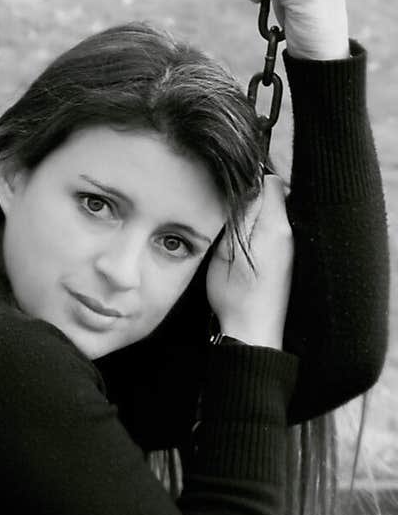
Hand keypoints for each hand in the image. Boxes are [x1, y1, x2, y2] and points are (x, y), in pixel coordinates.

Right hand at [205, 175, 293, 348]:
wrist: (252, 331)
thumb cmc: (236, 296)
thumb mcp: (226, 252)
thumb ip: (238, 217)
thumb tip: (246, 189)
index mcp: (274, 226)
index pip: (271, 182)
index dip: (249, 183)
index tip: (232, 197)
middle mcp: (287, 233)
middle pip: (274, 196)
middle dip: (252, 200)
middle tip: (230, 217)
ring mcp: (288, 247)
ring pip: (271, 215)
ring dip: (254, 218)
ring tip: (235, 236)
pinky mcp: (285, 259)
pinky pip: (272, 232)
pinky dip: (258, 233)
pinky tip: (245, 249)